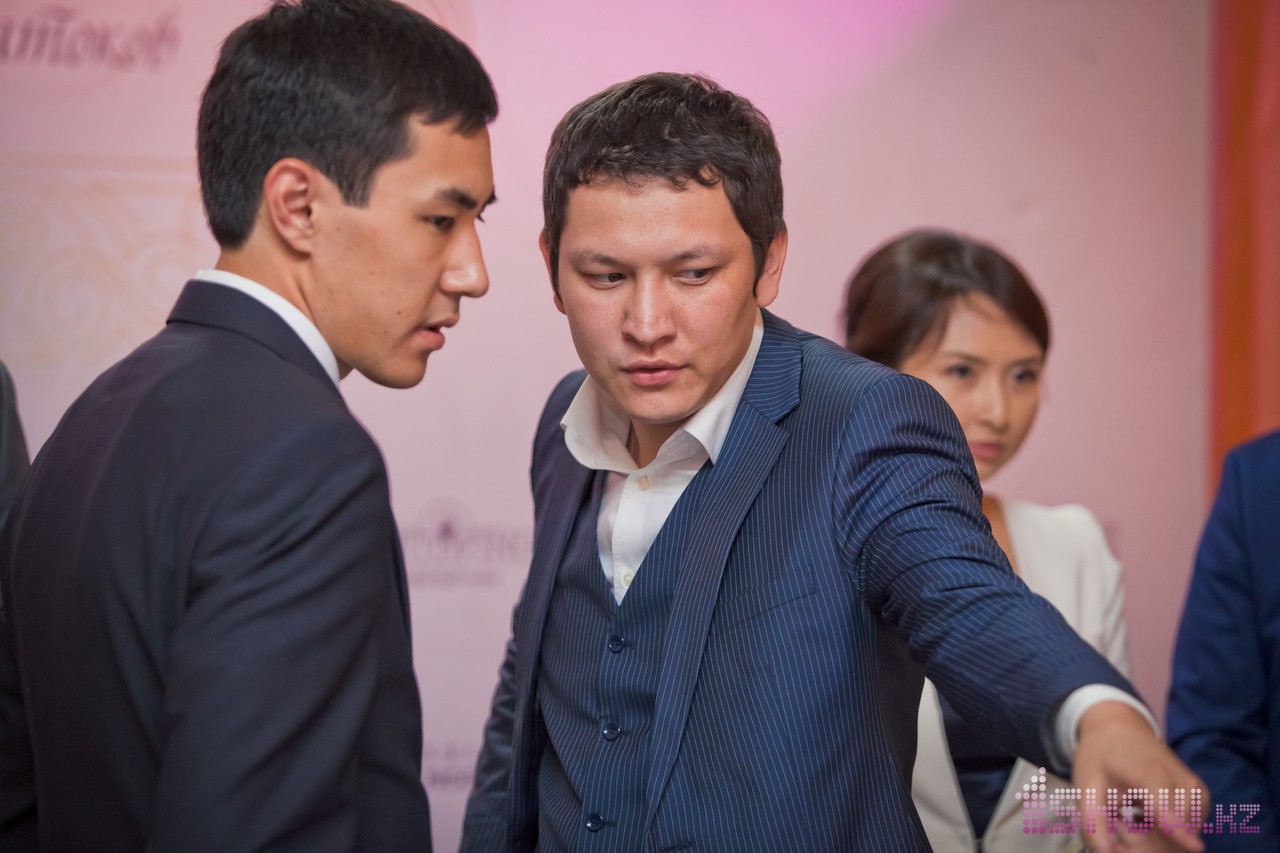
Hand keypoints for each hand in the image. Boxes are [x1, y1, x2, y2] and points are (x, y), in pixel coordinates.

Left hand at [1073, 701, 1206, 852]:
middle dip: (1145, 843)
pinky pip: (1187, 831)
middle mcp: (1182, 782)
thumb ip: (1093, 822)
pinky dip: (1168, 833)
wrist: (1120, 730)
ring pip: (1182, 837)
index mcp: (1150, 774)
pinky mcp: (1202, 798)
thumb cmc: (1101, 759)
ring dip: (1156, 840)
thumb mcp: (1087, 786)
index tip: (1196, 848)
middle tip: (1120, 824)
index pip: (1167, 809)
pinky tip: (1149, 817)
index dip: (1178, 832)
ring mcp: (1197, 791)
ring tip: (1133, 817)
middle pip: (1173, 835)